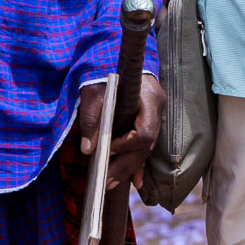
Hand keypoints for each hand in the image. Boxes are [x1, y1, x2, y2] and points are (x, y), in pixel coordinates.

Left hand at [77, 73, 163, 191]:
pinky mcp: (148, 123)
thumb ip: (91, 119)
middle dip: (125, 166)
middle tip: (106, 181)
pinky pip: (144, 148)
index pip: (144, 132)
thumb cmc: (106, 72)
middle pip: (145, 147)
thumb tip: (87, 149)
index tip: (107, 149)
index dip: (126, 145)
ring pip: (145, 150)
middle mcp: (157, 110)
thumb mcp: (94, 91)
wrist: (119, 61)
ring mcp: (155, 117)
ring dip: (127, 169)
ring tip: (109, 183)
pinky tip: (134, 181)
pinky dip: (137, 165)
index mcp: (149, 98)